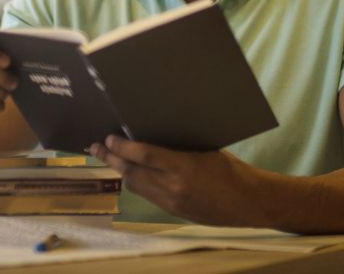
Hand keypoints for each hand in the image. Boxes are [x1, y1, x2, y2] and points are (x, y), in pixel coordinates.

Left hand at [89, 136, 263, 225]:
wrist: (248, 202)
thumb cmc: (230, 169)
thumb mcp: (205, 149)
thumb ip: (179, 146)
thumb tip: (155, 133)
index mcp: (183, 167)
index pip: (144, 155)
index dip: (122, 147)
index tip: (108, 137)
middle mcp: (173, 186)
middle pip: (132, 173)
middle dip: (111, 159)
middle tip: (96, 147)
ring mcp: (171, 202)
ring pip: (135, 186)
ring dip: (121, 171)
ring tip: (108, 157)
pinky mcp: (173, 211)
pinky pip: (147, 195)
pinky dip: (136, 182)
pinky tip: (131, 172)